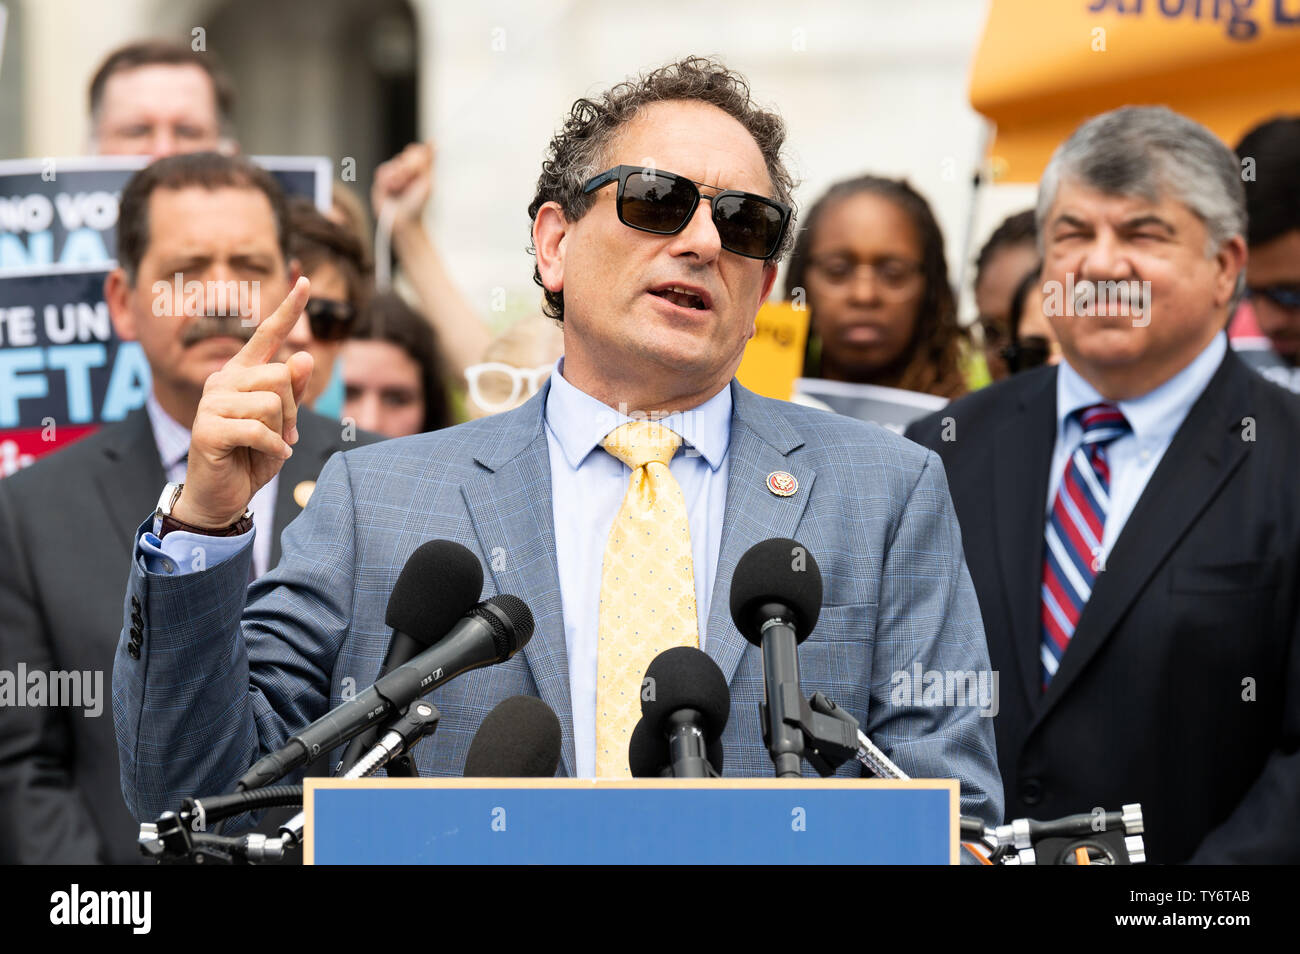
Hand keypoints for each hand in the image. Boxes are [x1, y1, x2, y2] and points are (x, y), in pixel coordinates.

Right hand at [173, 277, 313, 527]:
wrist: (223, 497)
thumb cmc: (253, 457)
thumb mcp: (283, 423)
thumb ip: (294, 391)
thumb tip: (305, 356)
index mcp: (242, 374)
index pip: (267, 335)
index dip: (288, 309)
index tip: (306, 281)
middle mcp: (223, 380)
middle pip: (279, 376)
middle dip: (292, 412)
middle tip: (283, 436)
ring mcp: (212, 403)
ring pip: (271, 402)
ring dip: (282, 431)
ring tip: (271, 447)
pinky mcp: (207, 429)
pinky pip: (259, 429)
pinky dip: (273, 448)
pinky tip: (266, 456)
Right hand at [371, 141, 434, 225]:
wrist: (402, 219)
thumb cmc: (417, 204)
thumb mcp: (426, 182)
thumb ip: (428, 161)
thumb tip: (434, 142)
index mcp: (418, 168)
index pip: (416, 151)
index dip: (415, 157)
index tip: (419, 168)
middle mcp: (405, 169)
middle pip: (405, 156)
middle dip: (408, 169)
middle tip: (409, 183)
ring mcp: (393, 173)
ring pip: (393, 164)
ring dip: (398, 178)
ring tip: (400, 190)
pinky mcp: (381, 180)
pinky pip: (382, 172)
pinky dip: (387, 181)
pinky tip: (391, 190)